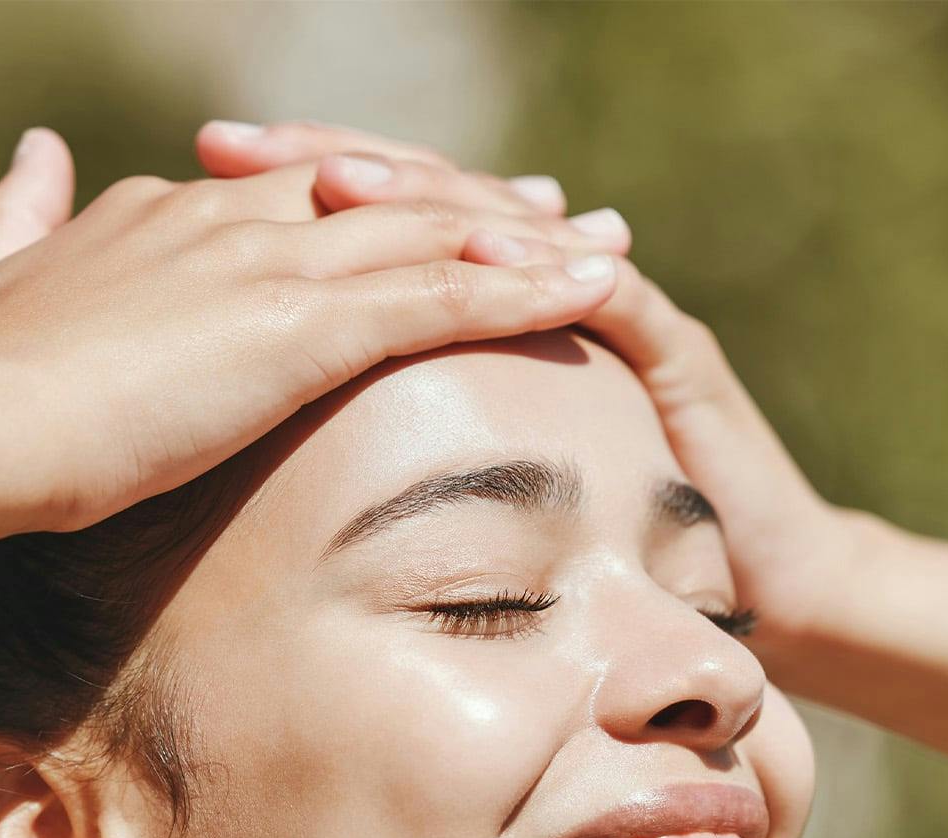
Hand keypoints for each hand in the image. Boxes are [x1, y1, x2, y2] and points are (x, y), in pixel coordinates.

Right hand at [0, 126, 629, 546]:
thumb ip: (21, 214)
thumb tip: (36, 149)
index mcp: (171, 216)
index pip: (301, 195)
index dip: (379, 200)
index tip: (434, 210)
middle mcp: (233, 222)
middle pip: (385, 202)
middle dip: (476, 210)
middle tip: (559, 212)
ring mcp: (269, 268)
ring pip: (427, 241)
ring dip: (525, 244)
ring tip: (606, 246)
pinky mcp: (296, 328)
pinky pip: (434, 301)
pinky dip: (519, 293)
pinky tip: (587, 291)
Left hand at [196, 119, 856, 651]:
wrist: (758, 582)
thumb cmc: (596, 552)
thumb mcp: (462, 490)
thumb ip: (392, 451)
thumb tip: (269, 448)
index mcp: (474, 315)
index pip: (371, 229)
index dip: (280, 195)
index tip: (189, 178)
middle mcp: (534, 292)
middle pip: (420, 202)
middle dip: (323, 166)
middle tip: (225, 145)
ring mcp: (605, 310)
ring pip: (506, 229)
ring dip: (416, 199)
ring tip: (327, 179)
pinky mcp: (675, 356)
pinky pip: (610, 297)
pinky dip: (544, 273)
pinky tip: (480, 257)